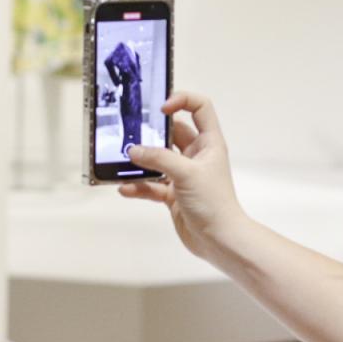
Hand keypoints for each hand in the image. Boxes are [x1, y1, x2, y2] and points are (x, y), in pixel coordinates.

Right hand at [119, 91, 246, 261]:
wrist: (219, 240)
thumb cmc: (214, 203)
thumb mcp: (186, 174)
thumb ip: (159, 159)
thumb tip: (134, 150)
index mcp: (209, 143)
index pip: (200, 108)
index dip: (182, 100)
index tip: (161, 108)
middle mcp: (196, 156)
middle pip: (172, 133)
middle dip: (152, 133)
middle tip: (131, 131)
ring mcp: (184, 175)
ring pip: (158, 160)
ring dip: (141, 162)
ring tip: (123, 161)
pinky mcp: (173, 195)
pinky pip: (152, 185)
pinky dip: (138, 186)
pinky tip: (125, 189)